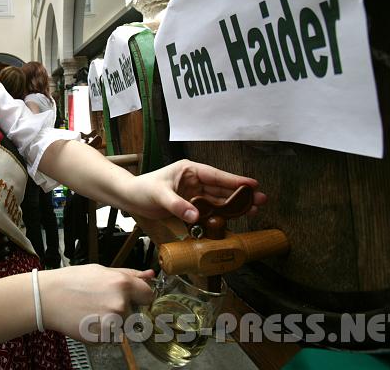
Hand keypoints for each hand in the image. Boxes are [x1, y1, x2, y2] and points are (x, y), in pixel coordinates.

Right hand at [38, 265, 154, 339]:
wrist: (47, 298)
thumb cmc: (71, 281)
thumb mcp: (100, 270)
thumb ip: (129, 274)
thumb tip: (150, 276)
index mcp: (122, 283)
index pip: (148, 295)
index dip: (139, 296)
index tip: (131, 297)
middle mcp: (120, 304)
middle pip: (134, 312)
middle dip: (122, 309)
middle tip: (100, 301)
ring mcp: (111, 323)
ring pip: (122, 325)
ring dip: (112, 321)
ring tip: (92, 310)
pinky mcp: (102, 337)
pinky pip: (110, 336)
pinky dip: (102, 331)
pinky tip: (88, 319)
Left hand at [126, 159, 266, 222]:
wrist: (129, 198)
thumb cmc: (141, 189)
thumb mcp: (158, 195)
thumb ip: (178, 205)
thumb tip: (196, 215)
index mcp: (189, 170)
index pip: (216, 175)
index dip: (235, 180)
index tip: (253, 184)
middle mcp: (194, 180)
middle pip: (221, 188)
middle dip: (240, 194)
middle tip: (261, 199)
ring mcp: (192, 193)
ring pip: (217, 199)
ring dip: (233, 205)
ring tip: (253, 210)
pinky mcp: (189, 205)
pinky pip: (208, 210)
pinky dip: (220, 214)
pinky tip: (233, 219)